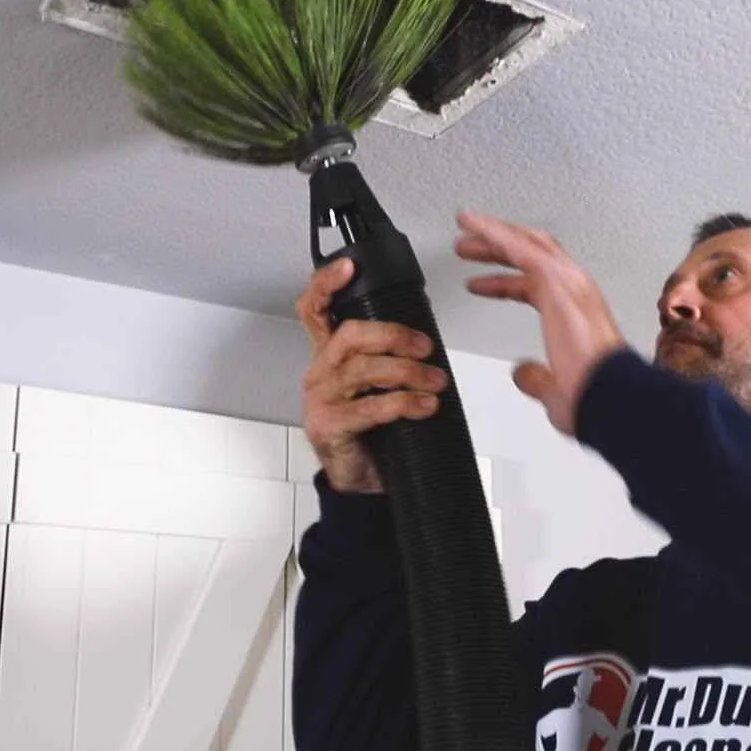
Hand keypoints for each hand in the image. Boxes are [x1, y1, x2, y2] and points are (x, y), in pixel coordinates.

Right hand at [296, 258, 446, 493]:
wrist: (360, 482)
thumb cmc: (371, 431)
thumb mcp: (376, 387)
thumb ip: (388, 359)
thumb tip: (427, 342)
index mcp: (329, 356)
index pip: (315, 310)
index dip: (327, 284)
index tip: (350, 267)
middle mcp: (320, 372)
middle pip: (348, 335)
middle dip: (393, 335)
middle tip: (425, 347)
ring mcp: (321, 399)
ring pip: (362, 369)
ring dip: (407, 371)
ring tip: (435, 381)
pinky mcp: (330, 427)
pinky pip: (369, 408)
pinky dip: (403, 403)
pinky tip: (424, 405)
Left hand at [458, 211, 628, 435]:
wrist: (608, 395)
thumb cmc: (592, 396)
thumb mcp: (553, 389)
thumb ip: (535, 378)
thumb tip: (521, 373)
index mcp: (575, 313)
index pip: (535, 284)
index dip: (504, 282)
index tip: (480, 283)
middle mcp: (575, 290)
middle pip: (532, 254)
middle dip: (499, 248)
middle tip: (468, 247)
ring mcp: (569, 282)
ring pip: (526, 244)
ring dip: (494, 235)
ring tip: (465, 230)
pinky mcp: (557, 279)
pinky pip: (520, 247)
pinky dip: (494, 232)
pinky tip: (473, 224)